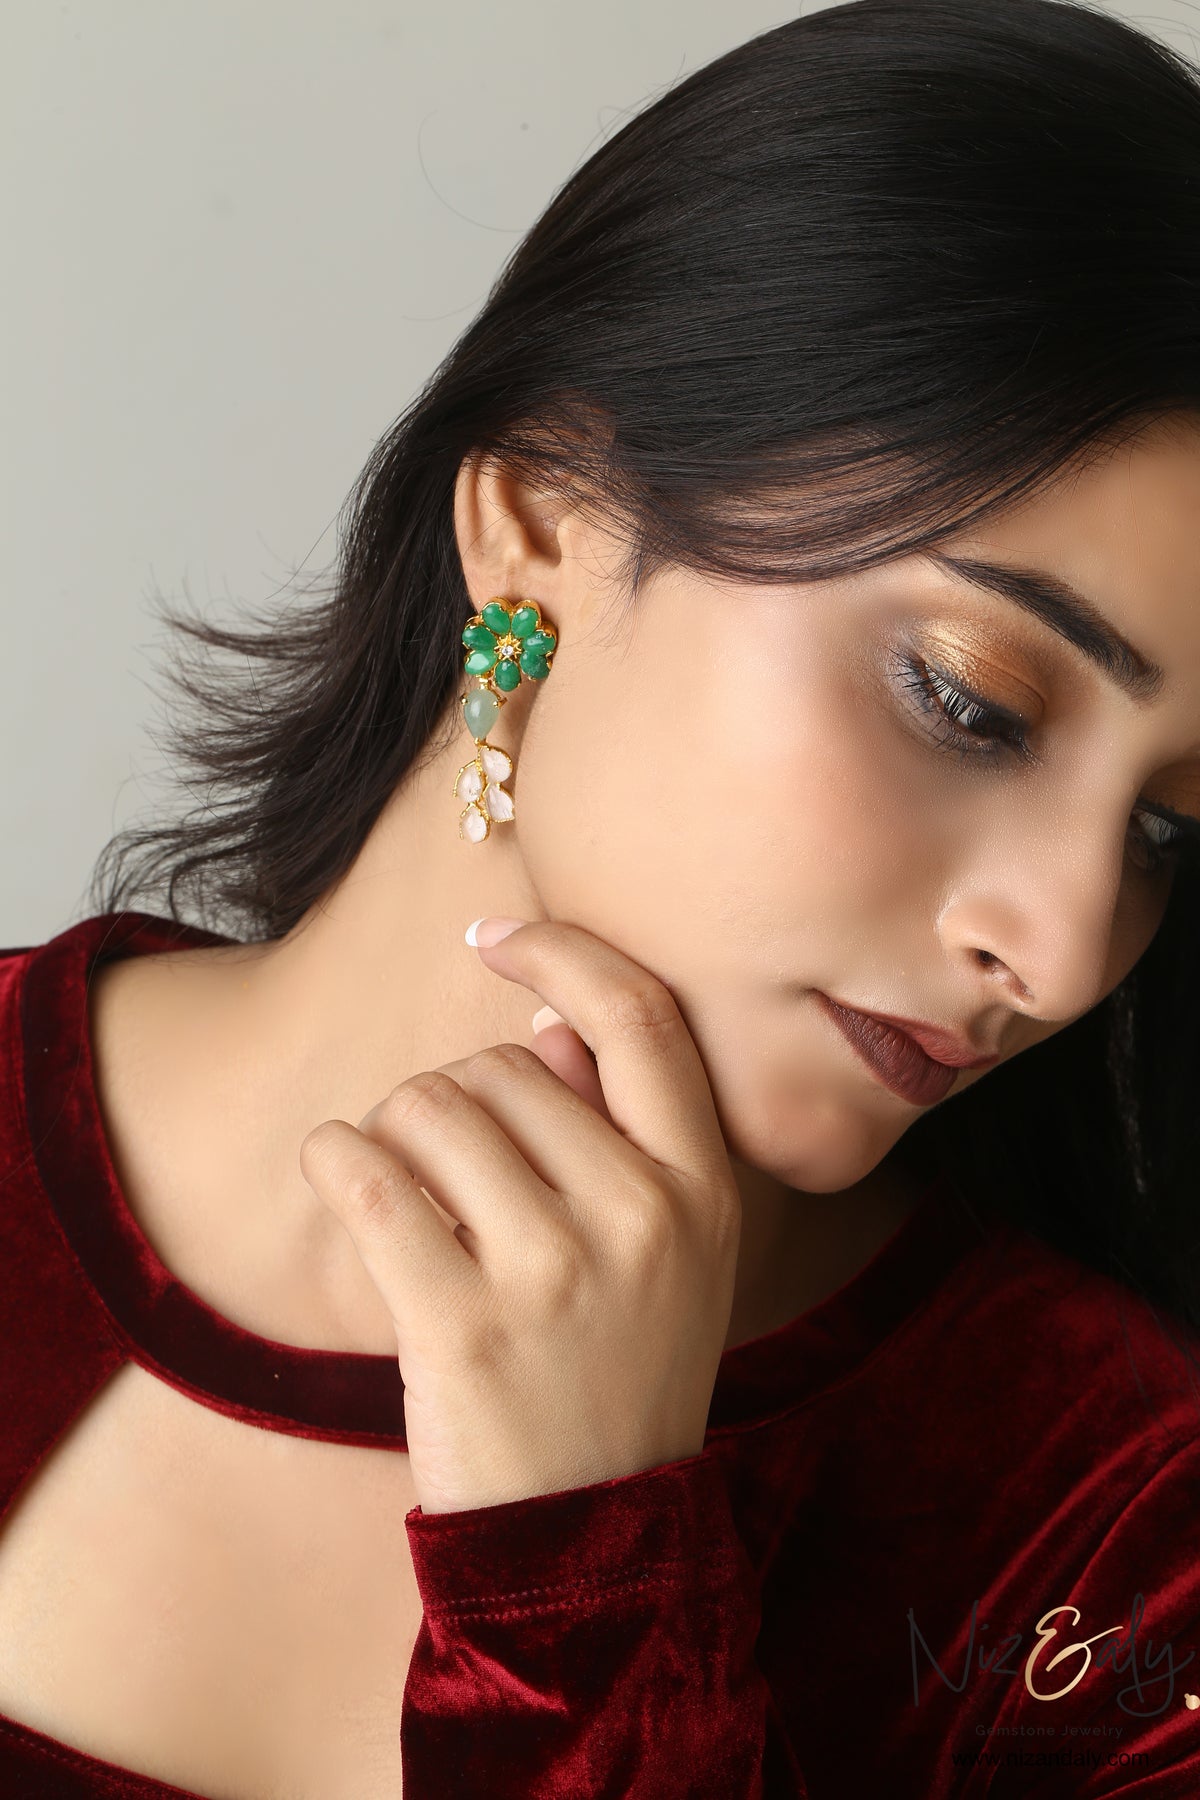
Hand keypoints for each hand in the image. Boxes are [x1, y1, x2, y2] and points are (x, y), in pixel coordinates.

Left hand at [297, 919, 742, 1515]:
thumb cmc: (621, 1370)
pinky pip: (366, 1176)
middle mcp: (644, 1215)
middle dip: (454, 1101)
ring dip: (393, 1134)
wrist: (592, 1534)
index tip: (496, 934)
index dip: (564, 953)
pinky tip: (340, 1179)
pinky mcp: (463, 1324)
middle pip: (501, 1064)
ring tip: (408, 1201)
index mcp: (705, 1187)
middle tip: (452, 1176)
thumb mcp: (669, 1252)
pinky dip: (333, 1159)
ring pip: (426, 1107)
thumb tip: (545, 1023)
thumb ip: (620, 1131)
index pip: (641, 1018)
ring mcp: (556, 1271)